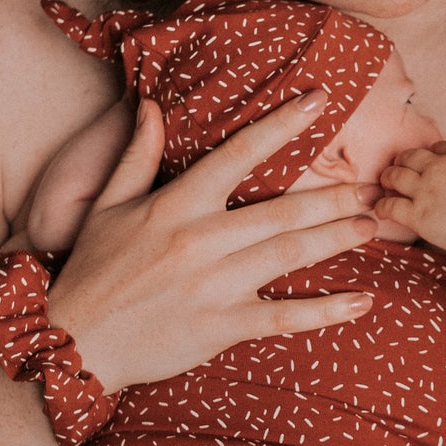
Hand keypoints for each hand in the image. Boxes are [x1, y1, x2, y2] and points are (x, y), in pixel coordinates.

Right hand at [48, 92, 379, 390]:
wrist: (75, 344)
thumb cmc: (93, 273)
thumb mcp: (106, 207)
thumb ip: (136, 156)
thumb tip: (151, 105)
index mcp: (176, 204)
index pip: (239, 153)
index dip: (283, 124)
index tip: (321, 101)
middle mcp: (201, 240)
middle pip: (282, 209)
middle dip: (332, 197)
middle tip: (370, 188)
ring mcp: (214, 285)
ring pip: (291, 254)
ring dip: (336, 239)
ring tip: (370, 226)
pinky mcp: (221, 327)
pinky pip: (285, 316)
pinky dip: (327, 310)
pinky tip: (361, 302)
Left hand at [376, 140, 445, 258]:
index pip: (438, 147)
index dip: (430, 153)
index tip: (428, 159)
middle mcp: (438, 169)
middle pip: (410, 157)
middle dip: (401, 160)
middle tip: (397, 167)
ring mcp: (425, 191)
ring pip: (395, 177)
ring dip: (387, 178)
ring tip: (385, 183)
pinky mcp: (417, 215)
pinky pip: (390, 206)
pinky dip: (382, 206)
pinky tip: (381, 209)